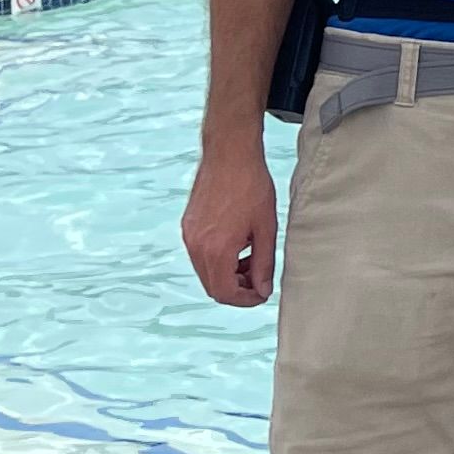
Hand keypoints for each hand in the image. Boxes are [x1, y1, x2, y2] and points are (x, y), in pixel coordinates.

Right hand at [180, 138, 278, 306]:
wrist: (229, 154)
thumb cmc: (252, 186)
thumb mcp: (266, 228)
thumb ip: (264, 263)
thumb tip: (263, 290)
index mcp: (216, 250)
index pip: (224, 293)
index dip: (246, 300)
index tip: (262, 293)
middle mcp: (195, 246)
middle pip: (212, 286)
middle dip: (237, 289)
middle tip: (260, 278)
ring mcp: (188, 235)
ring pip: (206, 271)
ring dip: (228, 274)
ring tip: (252, 258)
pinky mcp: (187, 225)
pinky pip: (200, 255)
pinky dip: (218, 259)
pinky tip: (238, 243)